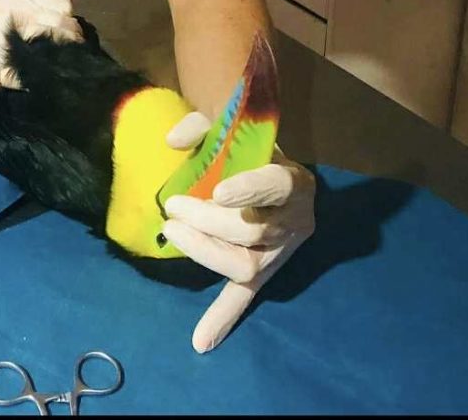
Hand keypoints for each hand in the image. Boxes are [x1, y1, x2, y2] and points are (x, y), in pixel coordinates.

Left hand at [161, 111, 315, 352]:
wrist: (278, 173)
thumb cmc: (253, 150)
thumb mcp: (234, 128)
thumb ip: (202, 126)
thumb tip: (172, 141)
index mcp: (292, 181)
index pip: (276, 187)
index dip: (248, 191)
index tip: (217, 190)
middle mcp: (294, 221)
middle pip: (253, 231)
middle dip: (208, 221)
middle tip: (173, 206)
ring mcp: (281, 253)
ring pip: (248, 265)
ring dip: (206, 252)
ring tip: (174, 232)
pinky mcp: (265, 274)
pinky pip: (246, 298)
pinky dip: (223, 318)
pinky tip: (201, 340)